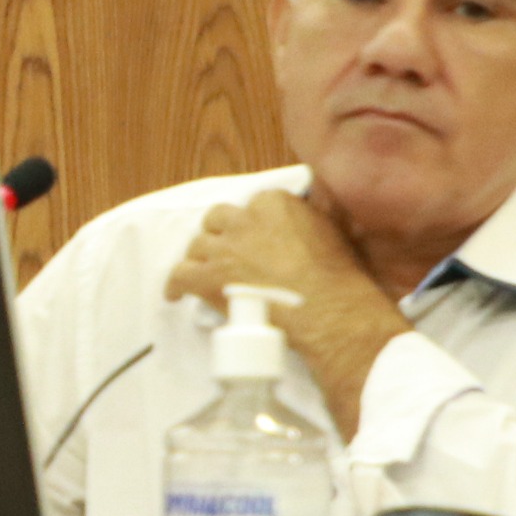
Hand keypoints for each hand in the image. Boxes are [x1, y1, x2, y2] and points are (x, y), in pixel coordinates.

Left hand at [164, 191, 408, 434]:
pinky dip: (176, 285)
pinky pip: (179, 275)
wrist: (328, 312)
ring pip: (197, 246)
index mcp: (273, 203)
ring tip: (207, 276)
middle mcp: (244, 219)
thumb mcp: (334, 230)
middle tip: (228, 256)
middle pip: (217, 220)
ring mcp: (223, 248)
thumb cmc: (339, 276)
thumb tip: (312, 207)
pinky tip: (177, 295)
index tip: (253, 239)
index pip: (250, 206)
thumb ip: (313, 214)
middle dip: (220, 236)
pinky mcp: (207, 277)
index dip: (248, 225)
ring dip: (201, 259)